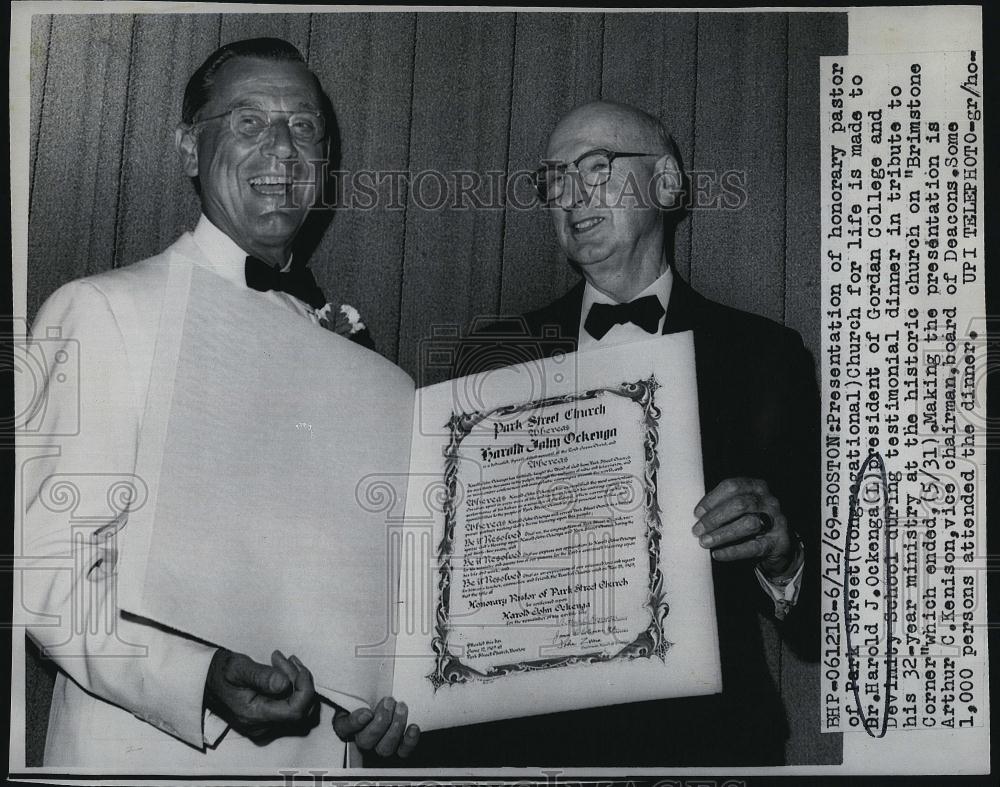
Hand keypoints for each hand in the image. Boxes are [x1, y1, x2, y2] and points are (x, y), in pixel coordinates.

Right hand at [204, 649, 318, 741]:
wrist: (206, 681)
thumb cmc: (222, 672)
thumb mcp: (239, 668)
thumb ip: (262, 676)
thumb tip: (284, 684)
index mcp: (255, 716)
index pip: (295, 712)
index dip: (305, 689)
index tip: (297, 666)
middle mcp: (262, 726)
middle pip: (301, 709)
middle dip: (301, 681)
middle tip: (287, 659)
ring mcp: (266, 725)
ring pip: (299, 707)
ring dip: (298, 681)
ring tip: (283, 660)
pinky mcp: (269, 719)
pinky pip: (291, 705)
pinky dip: (293, 686)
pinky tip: (283, 669)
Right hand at [332, 696, 419, 758]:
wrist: (388, 704)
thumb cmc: (371, 699)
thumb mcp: (360, 694)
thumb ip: (359, 696)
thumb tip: (365, 709)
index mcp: (347, 726)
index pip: (344, 728)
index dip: (355, 722)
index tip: (367, 712)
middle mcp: (362, 741)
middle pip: (366, 741)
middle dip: (380, 721)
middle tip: (389, 701)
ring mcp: (380, 748)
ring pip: (385, 748)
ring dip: (395, 727)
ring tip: (401, 707)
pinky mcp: (398, 750)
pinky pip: (403, 752)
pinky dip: (410, 741)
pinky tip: (413, 727)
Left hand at [692, 478, 799, 577]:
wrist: (781, 544)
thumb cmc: (752, 521)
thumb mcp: (741, 508)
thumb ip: (723, 506)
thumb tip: (697, 515)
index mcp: (757, 487)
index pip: (732, 486)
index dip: (712, 499)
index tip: (697, 513)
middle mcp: (769, 501)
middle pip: (739, 504)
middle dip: (714, 518)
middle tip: (697, 530)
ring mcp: (776, 521)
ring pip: (748, 524)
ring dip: (722, 534)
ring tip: (705, 542)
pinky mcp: (778, 542)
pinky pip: (753, 547)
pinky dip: (733, 551)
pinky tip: (717, 554)